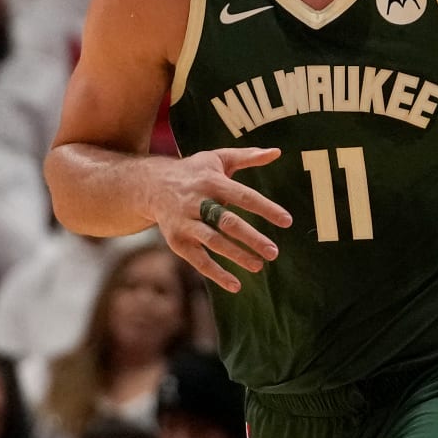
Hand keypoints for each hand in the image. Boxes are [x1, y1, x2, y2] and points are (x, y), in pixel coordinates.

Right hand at [147, 147, 293, 292]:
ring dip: (236, 256)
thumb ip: (248, 156)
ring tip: (259, 266)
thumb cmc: (194, 171)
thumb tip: (277, 152)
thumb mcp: (218, 158)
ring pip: (213, 242)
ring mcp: (185, 223)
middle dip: (252, 238)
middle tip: (274, 252)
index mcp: (211, 181)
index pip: (243, 196)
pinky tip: (236, 285)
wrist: (150, 185)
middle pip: (227, 222)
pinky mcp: (177, 241)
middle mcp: (197, 202)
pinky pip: (198, 260)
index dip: (265, 208)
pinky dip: (216, 274)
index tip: (287, 221)